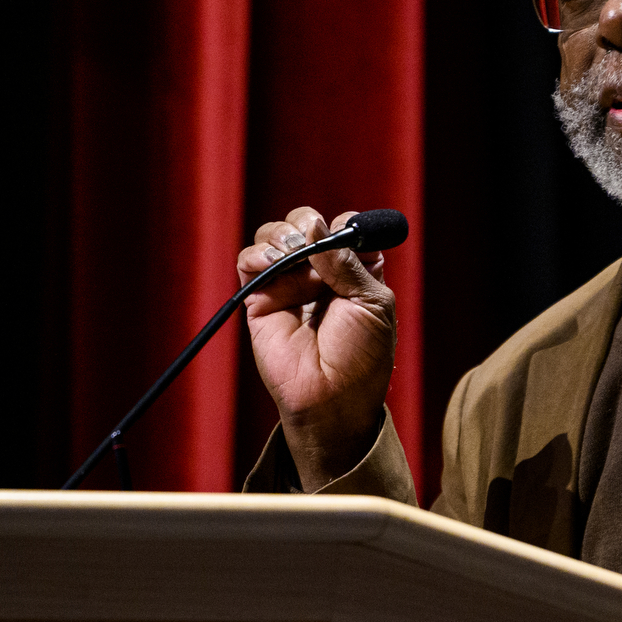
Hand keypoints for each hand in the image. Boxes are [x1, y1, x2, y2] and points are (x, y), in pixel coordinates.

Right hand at [238, 207, 395, 490]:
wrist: (331, 398)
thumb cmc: (361, 357)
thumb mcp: (372, 304)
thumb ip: (347, 262)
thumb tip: (316, 225)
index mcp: (355, 271)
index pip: (345, 227)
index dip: (344, 226)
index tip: (345, 236)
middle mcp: (321, 273)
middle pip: (306, 224)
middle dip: (307, 223)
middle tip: (312, 243)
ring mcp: (289, 284)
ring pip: (276, 235)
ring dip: (281, 234)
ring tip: (290, 254)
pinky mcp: (260, 298)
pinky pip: (249, 261)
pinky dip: (257, 253)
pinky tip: (271, 263)